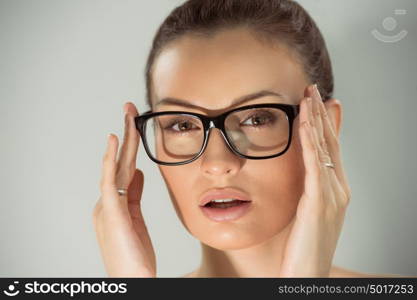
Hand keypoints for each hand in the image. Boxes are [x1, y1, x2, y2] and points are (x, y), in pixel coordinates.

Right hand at [92, 102, 155, 276]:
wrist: (133, 279)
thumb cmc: (134, 254)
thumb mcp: (136, 218)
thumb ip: (135, 195)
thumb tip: (141, 172)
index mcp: (117, 202)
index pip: (126, 167)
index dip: (131, 145)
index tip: (136, 124)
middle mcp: (108, 201)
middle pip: (121, 161)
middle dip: (127, 134)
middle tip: (130, 108)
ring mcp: (107, 206)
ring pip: (116, 166)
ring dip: (122, 139)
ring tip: (127, 115)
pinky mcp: (110, 212)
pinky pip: (110, 181)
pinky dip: (111, 159)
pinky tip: (114, 140)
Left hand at [279, 84, 350, 276]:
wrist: (305, 276)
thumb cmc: (302, 249)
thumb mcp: (304, 215)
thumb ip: (304, 193)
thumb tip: (297, 178)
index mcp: (333, 192)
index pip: (330, 150)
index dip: (325, 124)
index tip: (320, 103)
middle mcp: (337, 190)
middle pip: (329, 143)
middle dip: (321, 114)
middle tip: (314, 89)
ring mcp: (331, 195)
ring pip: (324, 148)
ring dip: (316, 118)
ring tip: (310, 95)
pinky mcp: (319, 201)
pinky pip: (314, 163)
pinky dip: (310, 138)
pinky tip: (305, 120)